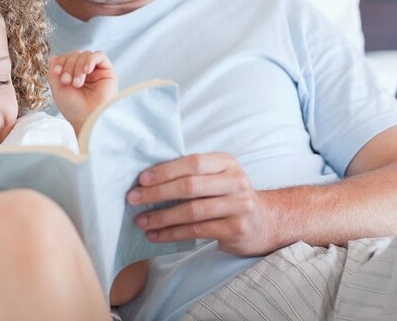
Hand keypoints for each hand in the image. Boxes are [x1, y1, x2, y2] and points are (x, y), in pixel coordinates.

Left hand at [48, 50, 117, 128]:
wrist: (87, 119)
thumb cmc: (74, 108)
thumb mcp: (58, 89)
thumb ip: (53, 73)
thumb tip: (53, 57)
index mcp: (73, 75)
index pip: (66, 58)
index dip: (61, 61)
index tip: (57, 72)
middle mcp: (85, 72)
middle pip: (75, 54)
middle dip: (68, 66)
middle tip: (67, 81)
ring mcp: (96, 71)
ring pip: (85, 54)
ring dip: (78, 66)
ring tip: (77, 83)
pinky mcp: (108, 71)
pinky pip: (99, 55)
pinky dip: (90, 60)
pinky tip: (87, 71)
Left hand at [128, 152, 276, 255]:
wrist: (263, 222)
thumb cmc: (228, 195)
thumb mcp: (217, 176)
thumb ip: (192, 173)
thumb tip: (148, 178)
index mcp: (227, 162)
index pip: (192, 163)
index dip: (165, 171)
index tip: (141, 179)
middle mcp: (235, 181)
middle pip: (190, 186)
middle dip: (157, 193)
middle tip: (133, 199)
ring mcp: (238, 206)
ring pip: (192, 211)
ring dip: (161, 217)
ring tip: (141, 221)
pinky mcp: (235, 229)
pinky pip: (196, 231)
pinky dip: (172, 233)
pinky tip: (155, 234)